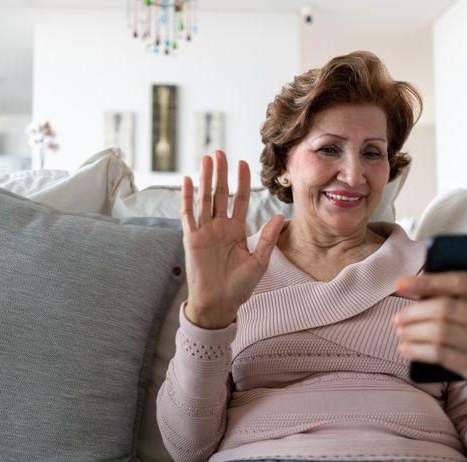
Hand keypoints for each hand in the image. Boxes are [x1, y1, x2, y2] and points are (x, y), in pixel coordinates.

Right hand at [181, 150, 283, 328]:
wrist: (219, 304)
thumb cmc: (239, 286)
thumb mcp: (258, 261)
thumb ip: (267, 238)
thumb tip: (279, 217)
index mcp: (236, 230)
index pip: (239, 200)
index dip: (241, 182)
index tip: (244, 163)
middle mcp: (220, 227)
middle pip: (220, 194)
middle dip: (221, 173)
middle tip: (220, 152)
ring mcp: (204, 231)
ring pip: (205, 199)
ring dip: (205, 179)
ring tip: (206, 159)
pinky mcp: (191, 239)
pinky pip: (188, 214)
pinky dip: (187, 197)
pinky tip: (187, 181)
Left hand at [393, 230, 466, 411]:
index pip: (463, 283)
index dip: (428, 281)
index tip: (400, 283)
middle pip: (447, 309)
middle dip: (415, 311)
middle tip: (397, 316)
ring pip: (441, 333)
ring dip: (412, 331)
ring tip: (399, 329)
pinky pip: (442, 356)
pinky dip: (418, 350)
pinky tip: (406, 348)